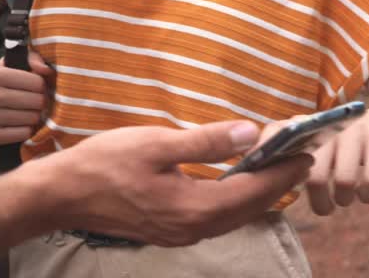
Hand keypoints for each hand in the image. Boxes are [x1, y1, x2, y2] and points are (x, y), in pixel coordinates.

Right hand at [0, 51, 52, 144]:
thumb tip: (46, 70)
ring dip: (35, 116)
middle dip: (41, 101)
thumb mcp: (12, 63)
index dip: (42, 85)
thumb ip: (33, 59)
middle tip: (36, 101)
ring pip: (31, 119)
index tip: (36, 87)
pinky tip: (20, 123)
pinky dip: (26, 130)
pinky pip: (24, 134)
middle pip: (36, 102)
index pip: (37, 82)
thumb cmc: (1, 82)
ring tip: (28, 111)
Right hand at [28, 121, 311, 246]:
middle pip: (249, 208)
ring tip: (276, 168)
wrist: (61, 195)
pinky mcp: (169, 230)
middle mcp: (193, 228)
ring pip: (233, 216)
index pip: (254, 190)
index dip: (283, 171)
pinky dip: (233, 200)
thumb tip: (251, 134)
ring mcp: (180, 233)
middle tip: (300, 157)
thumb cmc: (103, 164)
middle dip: (277, 183)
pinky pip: (215, 218)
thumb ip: (206, 141)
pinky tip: (235, 183)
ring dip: (257, 193)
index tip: (307, 151)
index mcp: (194, 208)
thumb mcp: (156, 142)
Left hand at [263, 107, 368, 215]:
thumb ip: (291, 165)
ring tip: (346, 199)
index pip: (275, 133)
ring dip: (344, 199)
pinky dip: (368, 195)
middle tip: (326, 208)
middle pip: (313, 172)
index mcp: (304, 123)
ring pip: (344, 180)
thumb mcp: (318, 151)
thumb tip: (262, 189)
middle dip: (319, 201)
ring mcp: (355, 125)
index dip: (267, 156)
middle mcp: (327, 120)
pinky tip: (367, 195)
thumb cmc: (344, 150)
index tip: (267, 186)